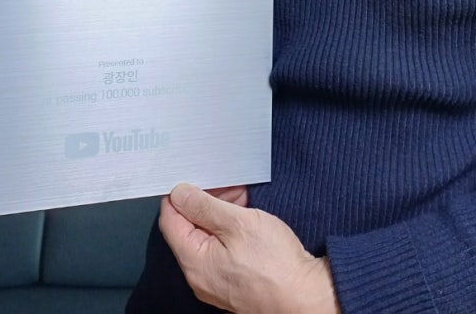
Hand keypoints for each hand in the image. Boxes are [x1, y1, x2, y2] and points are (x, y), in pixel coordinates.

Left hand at [159, 183, 338, 313]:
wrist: (305, 297)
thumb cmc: (275, 264)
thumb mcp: (238, 222)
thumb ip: (204, 206)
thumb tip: (179, 194)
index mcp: (194, 261)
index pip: (170, 219)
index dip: (180, 195)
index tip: (195, 179)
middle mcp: (199, 275)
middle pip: (189, 227)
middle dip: (206, 201)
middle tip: (229, 188)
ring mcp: (215, 281)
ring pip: (207, 236)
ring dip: (221, 213)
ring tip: (243, 202)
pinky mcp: (231, 282)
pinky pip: (220, 249)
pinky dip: (230, 230)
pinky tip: (248, 219)